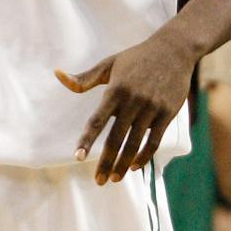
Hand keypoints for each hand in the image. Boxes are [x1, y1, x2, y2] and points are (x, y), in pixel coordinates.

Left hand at [56, 31, 195, 184]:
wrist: (173, 50)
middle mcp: (133, 100)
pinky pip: (153, 141)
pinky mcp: (166, 114)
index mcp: (116, 89)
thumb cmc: (136, 58)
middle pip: (116, 138)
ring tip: (114, 178)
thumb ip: (84, 78)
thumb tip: (58, 75)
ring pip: (134, 143)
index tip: (77, 156)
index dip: (87, 139)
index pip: (97, 120)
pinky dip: (144, 156)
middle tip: (98, 180)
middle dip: (106, 162)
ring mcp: (151, 108)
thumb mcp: (109, 64)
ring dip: (123, 164)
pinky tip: (134, 166)